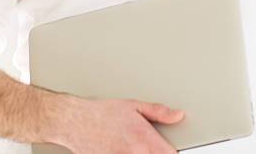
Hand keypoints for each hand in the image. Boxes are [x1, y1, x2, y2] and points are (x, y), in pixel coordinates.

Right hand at [48, 94, 184, 153]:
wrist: (77, 122)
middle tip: (151, 146)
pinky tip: (124, 149)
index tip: (171, 149)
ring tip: (134, 146)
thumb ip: (158, 112)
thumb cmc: (102, 112)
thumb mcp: (133, 105)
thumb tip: (178, 115)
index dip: (172, 152)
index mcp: (144, 138)